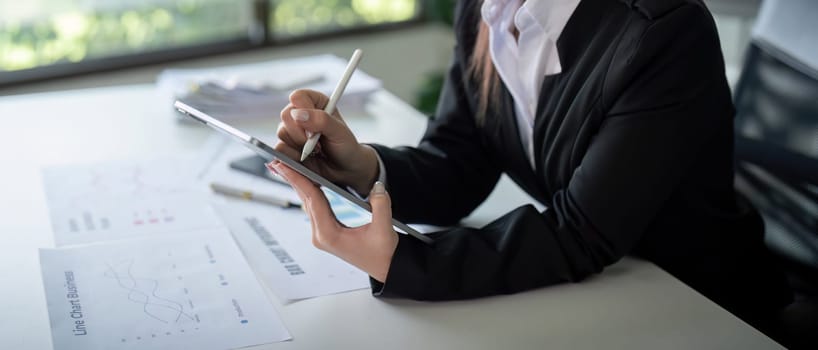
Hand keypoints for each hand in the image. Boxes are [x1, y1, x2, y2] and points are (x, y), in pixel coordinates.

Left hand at [269, 160, 398, 282]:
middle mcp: (321, 236)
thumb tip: (376, 186)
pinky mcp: (327, 233)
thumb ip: (380, 205)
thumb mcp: (384, 229)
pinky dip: (309, 193)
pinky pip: (315, 208)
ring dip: (300, 185)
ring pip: (308, 204)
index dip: (299, 179)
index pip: (312, 200)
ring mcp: (322, 235)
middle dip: (293, 179)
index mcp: (329, 235)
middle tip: (278, 160)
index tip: (284, 165)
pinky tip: (305, 182)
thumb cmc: (383, 254)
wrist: (387, 267)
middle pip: (305, 201)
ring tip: (287, 167)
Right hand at [275, 89, 378, 194]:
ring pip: (282, 132)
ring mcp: (292, 130)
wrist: (344, 168)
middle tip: (317, 144)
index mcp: (315, 102)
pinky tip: (307, 158)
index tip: (315, 128)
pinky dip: (293, 156)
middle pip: (286, 115)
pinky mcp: (287, 146)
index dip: (304, 112)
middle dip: (301, 133)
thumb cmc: (345, 146)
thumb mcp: (339, 132)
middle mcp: (301, 113)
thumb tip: (298, 114)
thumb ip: (321, 120)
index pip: (298, 97)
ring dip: (299, 146)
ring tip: (316, 151)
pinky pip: (279, 149)